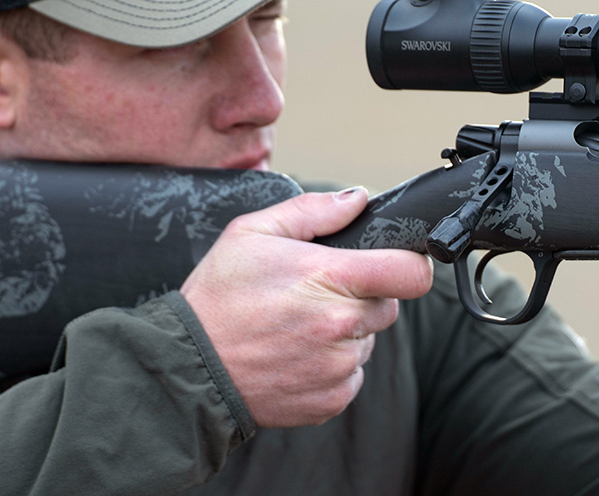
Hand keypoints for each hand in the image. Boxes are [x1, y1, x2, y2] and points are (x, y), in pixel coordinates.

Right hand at [179, 188, 433, 426]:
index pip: (410, 274)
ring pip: (368, 340)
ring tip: (297, 326)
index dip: (409, 264)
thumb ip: (312, 210)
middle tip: (316, 294)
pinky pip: (352, 375)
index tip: (393, 264)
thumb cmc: (217, 298)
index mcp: (330, 279)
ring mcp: (338, 367)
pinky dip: (333, 365)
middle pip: (390, 306)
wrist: (188, 367)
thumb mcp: (252, 233)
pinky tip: (295, 354)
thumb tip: (356, 199)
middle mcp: (341, 326)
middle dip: (363, 296)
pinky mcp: (331, 400)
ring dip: (346, 333)